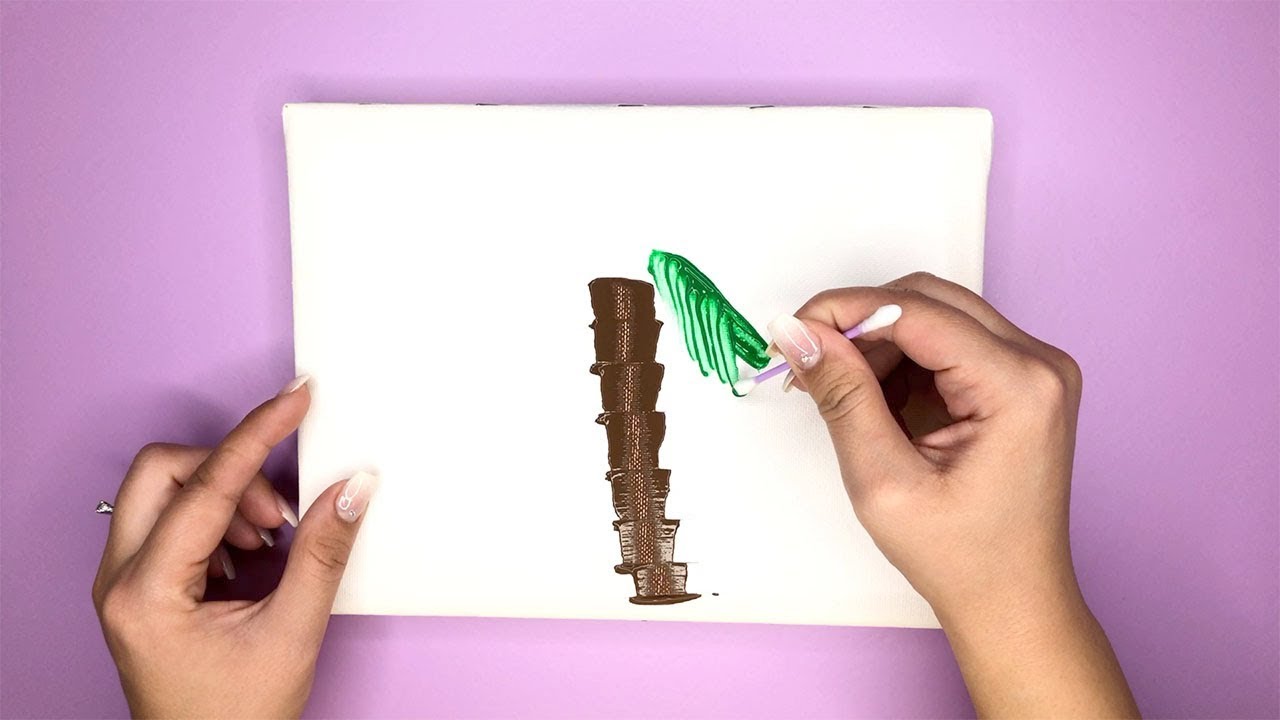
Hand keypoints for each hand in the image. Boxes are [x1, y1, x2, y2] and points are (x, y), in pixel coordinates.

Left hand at [91, 377, 377, 718]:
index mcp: (146, 592)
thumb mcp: (291, 634)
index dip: (257, 435)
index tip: (294, 402)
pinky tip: (251, 556)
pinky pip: (172, 520)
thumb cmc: (235, 718)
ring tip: (270, 544)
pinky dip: (219, 522)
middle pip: (163, 472)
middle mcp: (119, 579)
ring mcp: (124, 581)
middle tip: (278, 508)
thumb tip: (352, 490)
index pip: (206, 486)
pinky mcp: (141, 586)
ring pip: (166, 492)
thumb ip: (323, 554)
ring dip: (227, 500)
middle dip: (229, 471)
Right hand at [769, 273, 1136, 716]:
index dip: (846, 311)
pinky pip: (946, 341)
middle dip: (858, 323)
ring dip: (877, 342)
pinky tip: (873, 399)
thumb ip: (842, 397)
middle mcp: (1038, 365)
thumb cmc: (963, 556)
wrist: (1011, 598)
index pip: (918, 311)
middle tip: (806, 359)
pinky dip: (900, 360)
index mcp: (1020, 387)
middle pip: (928, 301)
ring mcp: (1033, 370)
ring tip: (835, 389)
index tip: (794, 330)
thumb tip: (800, 335)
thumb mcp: (883, 481)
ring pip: (934, 315)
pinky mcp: (1017, 379)